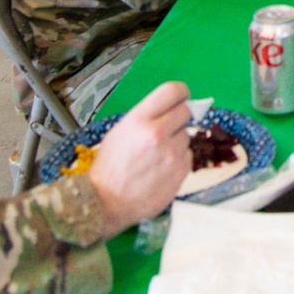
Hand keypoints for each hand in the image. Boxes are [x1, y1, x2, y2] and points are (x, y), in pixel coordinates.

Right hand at [87, 82, 192, 238]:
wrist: (104, 203)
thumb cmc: (109, 167)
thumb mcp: (120, 131)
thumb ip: (146, 117)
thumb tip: (170, 109)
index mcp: (140, 120)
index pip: (173, 90)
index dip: (181, 92)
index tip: (182, 97)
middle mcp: (158, 133)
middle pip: (186, 111)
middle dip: (179, 118)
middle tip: (168, 128)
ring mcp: (172, 154)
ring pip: (187, 136)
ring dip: (177, 142)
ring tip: (157, 156)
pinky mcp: (180, 172)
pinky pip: (188, 157)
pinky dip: (179, 161)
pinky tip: (162, 169)